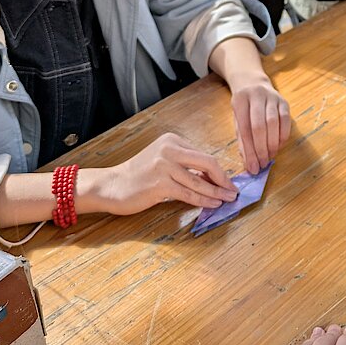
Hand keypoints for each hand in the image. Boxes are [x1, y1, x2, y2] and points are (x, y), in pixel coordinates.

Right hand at [81, 133, 237, 214]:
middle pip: (207, 162)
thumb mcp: (163, 161)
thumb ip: (185, 165)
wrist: (112, 185)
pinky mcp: (159, 183)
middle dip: (224, 179)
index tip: (227, 182)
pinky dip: (203, 200)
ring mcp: (164, 165)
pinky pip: (188, 193)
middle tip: (233, 190)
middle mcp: (169, 148)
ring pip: (199, 181)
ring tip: (227, 199)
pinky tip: (212, 204)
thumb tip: (212, 179)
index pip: (203, 155)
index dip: (219, 170)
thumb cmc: (139, 176)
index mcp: (172, 140)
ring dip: (216, 192)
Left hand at [231, 77, 290, 174]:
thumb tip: (250, 163)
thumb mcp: (237, 119)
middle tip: (262, 164)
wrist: (252, 82)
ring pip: (274, 123)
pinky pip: (286, 120)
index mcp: (240, 100)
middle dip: (261, 149)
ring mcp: (272, 97)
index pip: (244, 129)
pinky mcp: (284, 101)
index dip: (249, 151)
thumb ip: (242, 140)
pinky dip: (283, 136)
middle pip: (259, 126)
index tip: (252, 167)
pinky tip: (279, 145)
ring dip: (273, 144)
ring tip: (270, 157)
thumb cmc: (243, 106)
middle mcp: (256, 96)